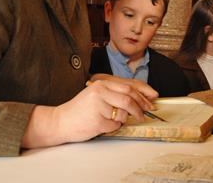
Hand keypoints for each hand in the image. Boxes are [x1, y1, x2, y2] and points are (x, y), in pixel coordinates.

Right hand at [22, 75, 157, 148]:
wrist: (60, 121)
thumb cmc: (80, 109)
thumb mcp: (97, 94)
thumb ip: (116, 93)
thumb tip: (141, 98)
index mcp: (102, 84)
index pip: (129, 87)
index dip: (144, 94)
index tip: (152, 100)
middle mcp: (100, 92)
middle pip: (130, 99)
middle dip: (141, 107)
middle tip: (145, 114)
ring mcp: (99, 107)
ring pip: (123, 114)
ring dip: (122, 119)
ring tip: (111, 119)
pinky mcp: (97, 121)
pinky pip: (115, 126)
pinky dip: (112, 128)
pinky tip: (102, 125)